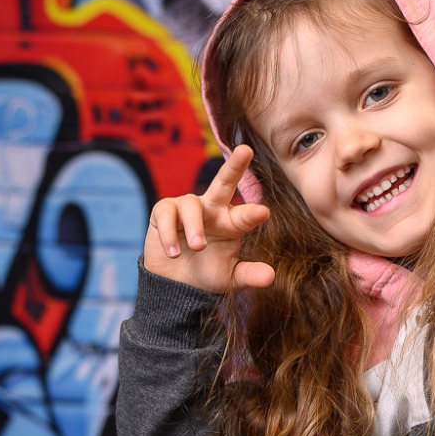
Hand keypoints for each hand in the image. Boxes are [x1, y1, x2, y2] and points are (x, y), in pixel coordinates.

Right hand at [143, 145, 273, 291]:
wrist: (174, 284)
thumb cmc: (206, 275)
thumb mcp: (230, 278)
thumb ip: (249, 275)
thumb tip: (270, 278)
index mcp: (231, 222)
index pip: (245, 215)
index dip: (253, 214)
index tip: (264, 212)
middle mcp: (212, 208)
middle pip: (224, 182)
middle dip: (234, 166)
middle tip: (245, 151)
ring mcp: (188, 207)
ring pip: (192, 206)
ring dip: (194, 228)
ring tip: (198, 248)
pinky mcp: (164, 211)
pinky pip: (167, 214)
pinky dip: (170, 234)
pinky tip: (173, 252)